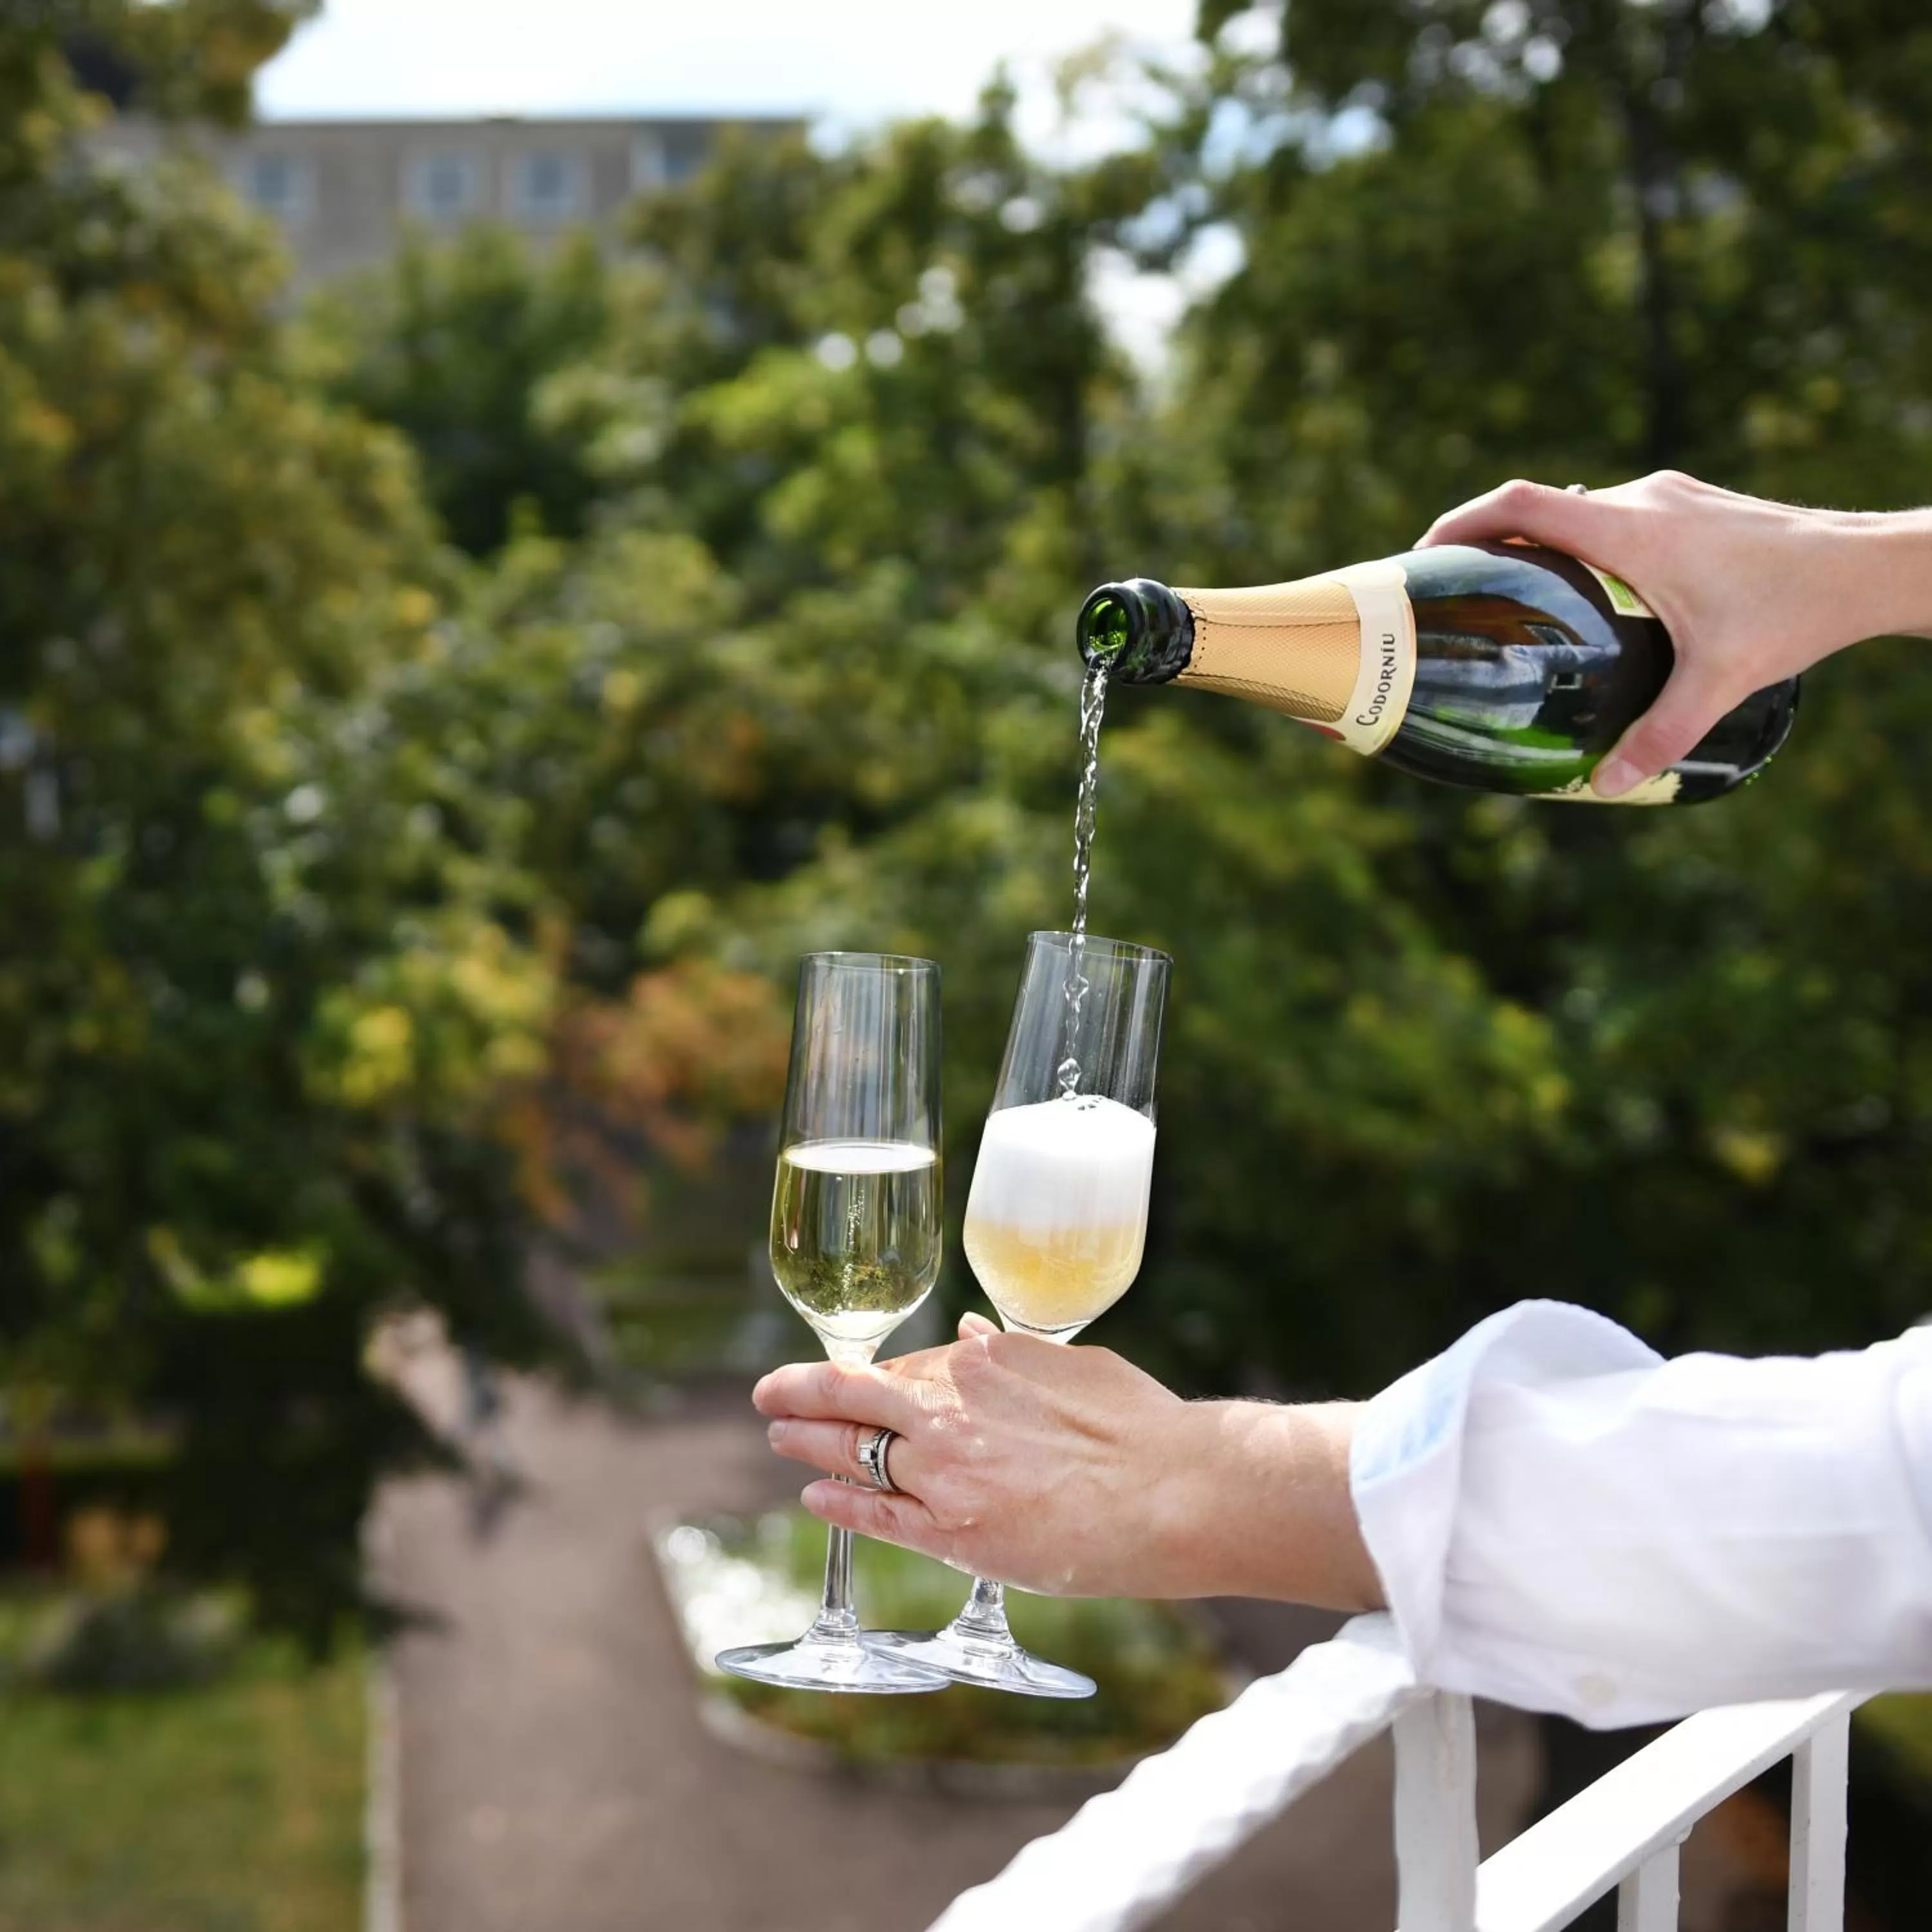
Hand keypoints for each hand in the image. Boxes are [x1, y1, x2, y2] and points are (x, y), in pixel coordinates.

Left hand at [752, 1312, 1381, 1607]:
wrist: (1177, 1492)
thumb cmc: (1139, 1424)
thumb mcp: (1070, 1365)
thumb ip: (1011, 1353)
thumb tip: (969, 1335)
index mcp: (978, 1365)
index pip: (890, 1369)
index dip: (842, 1370)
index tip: (814, 1369)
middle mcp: (950, 1415)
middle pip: (850, 1402)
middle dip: (798, 1398)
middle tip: (767, 1397)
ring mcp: (949, 1478)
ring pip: (855, 1457)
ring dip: (810, 1446)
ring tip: (783, 1442)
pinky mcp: (960, 1537)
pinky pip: (880, 1516)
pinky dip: (840, 1502)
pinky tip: (815, 1494)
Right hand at [1418, 471, 1931, 796]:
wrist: (1873, 564)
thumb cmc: (1798, 611)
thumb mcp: (1722, 680)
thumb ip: (1660, 734)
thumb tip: (1604, 786)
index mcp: (1631, 532)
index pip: (1522, 504)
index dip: (1462, 522)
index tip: (1426, 555)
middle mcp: (1643, 502)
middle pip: (1540, 507)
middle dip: (1491, 542)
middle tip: (1461, 592)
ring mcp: (1671, 497)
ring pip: (1580, 510)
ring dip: (1542, 543)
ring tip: (1518, 596)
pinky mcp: (1693, 504)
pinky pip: (1615, 516)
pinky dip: (1584, 544)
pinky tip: (1594, 593)